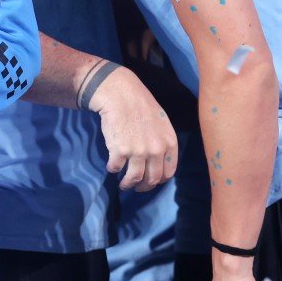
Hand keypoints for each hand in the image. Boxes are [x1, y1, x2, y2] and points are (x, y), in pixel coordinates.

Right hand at [89, 66, 178, 191]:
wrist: (120, 93)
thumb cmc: (140, 105)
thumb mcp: (161, 123)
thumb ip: (162, 143)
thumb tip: (158, 162)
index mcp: (169, 143)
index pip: (168, 173)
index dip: (159, 180)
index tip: (151, 181)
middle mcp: (156, 150)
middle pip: (152, 179)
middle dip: (144, 187)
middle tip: (136, 187)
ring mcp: (138, 152)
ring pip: (134, 179)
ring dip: (127, 184)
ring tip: (123, 184)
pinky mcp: (120, 151)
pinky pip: (116, 168)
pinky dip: (113, 169)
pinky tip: (112, 166)